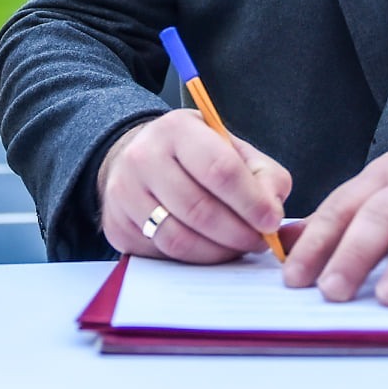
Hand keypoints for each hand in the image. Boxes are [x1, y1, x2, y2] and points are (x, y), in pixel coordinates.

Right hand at [96, 109, 290, 262]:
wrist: (141, 159)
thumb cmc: (196, 156)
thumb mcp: (232, 149)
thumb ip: (262, 175)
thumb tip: (271, 212)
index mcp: (177, 129)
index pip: (219, 169)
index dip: (251, 201)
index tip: (271, 221)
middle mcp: (143, 156)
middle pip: (198, 209)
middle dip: (237, 233)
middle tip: (259, 242)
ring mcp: (123, 192)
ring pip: (178, 238)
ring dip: (217, 252)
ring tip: (237, 248)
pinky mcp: (116, 224)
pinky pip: (160, 254)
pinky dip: (191, 260)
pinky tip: (208, 250)